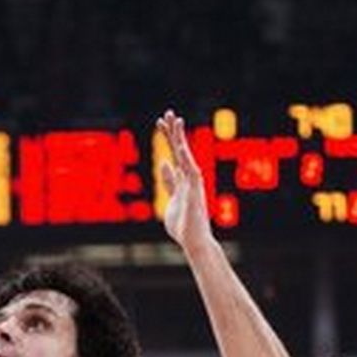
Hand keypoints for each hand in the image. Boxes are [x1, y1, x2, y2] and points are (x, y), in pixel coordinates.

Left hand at [156, 110, 214, 250]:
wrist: (193, 241)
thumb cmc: (183, 226)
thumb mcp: (171, 200)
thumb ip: (169, 182)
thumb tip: (164, 164)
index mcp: (183, 182)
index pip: (174, 155)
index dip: (168, 140)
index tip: (161, 125)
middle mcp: (190, 178)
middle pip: (179, 150)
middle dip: (172, 133)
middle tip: (166, 115)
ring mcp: (193, 181)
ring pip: (184, 153)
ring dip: (178, 136)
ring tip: (173, 118)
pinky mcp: (195, 186)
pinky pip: (189, 165)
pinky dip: (184, 153)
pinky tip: (178, 140)